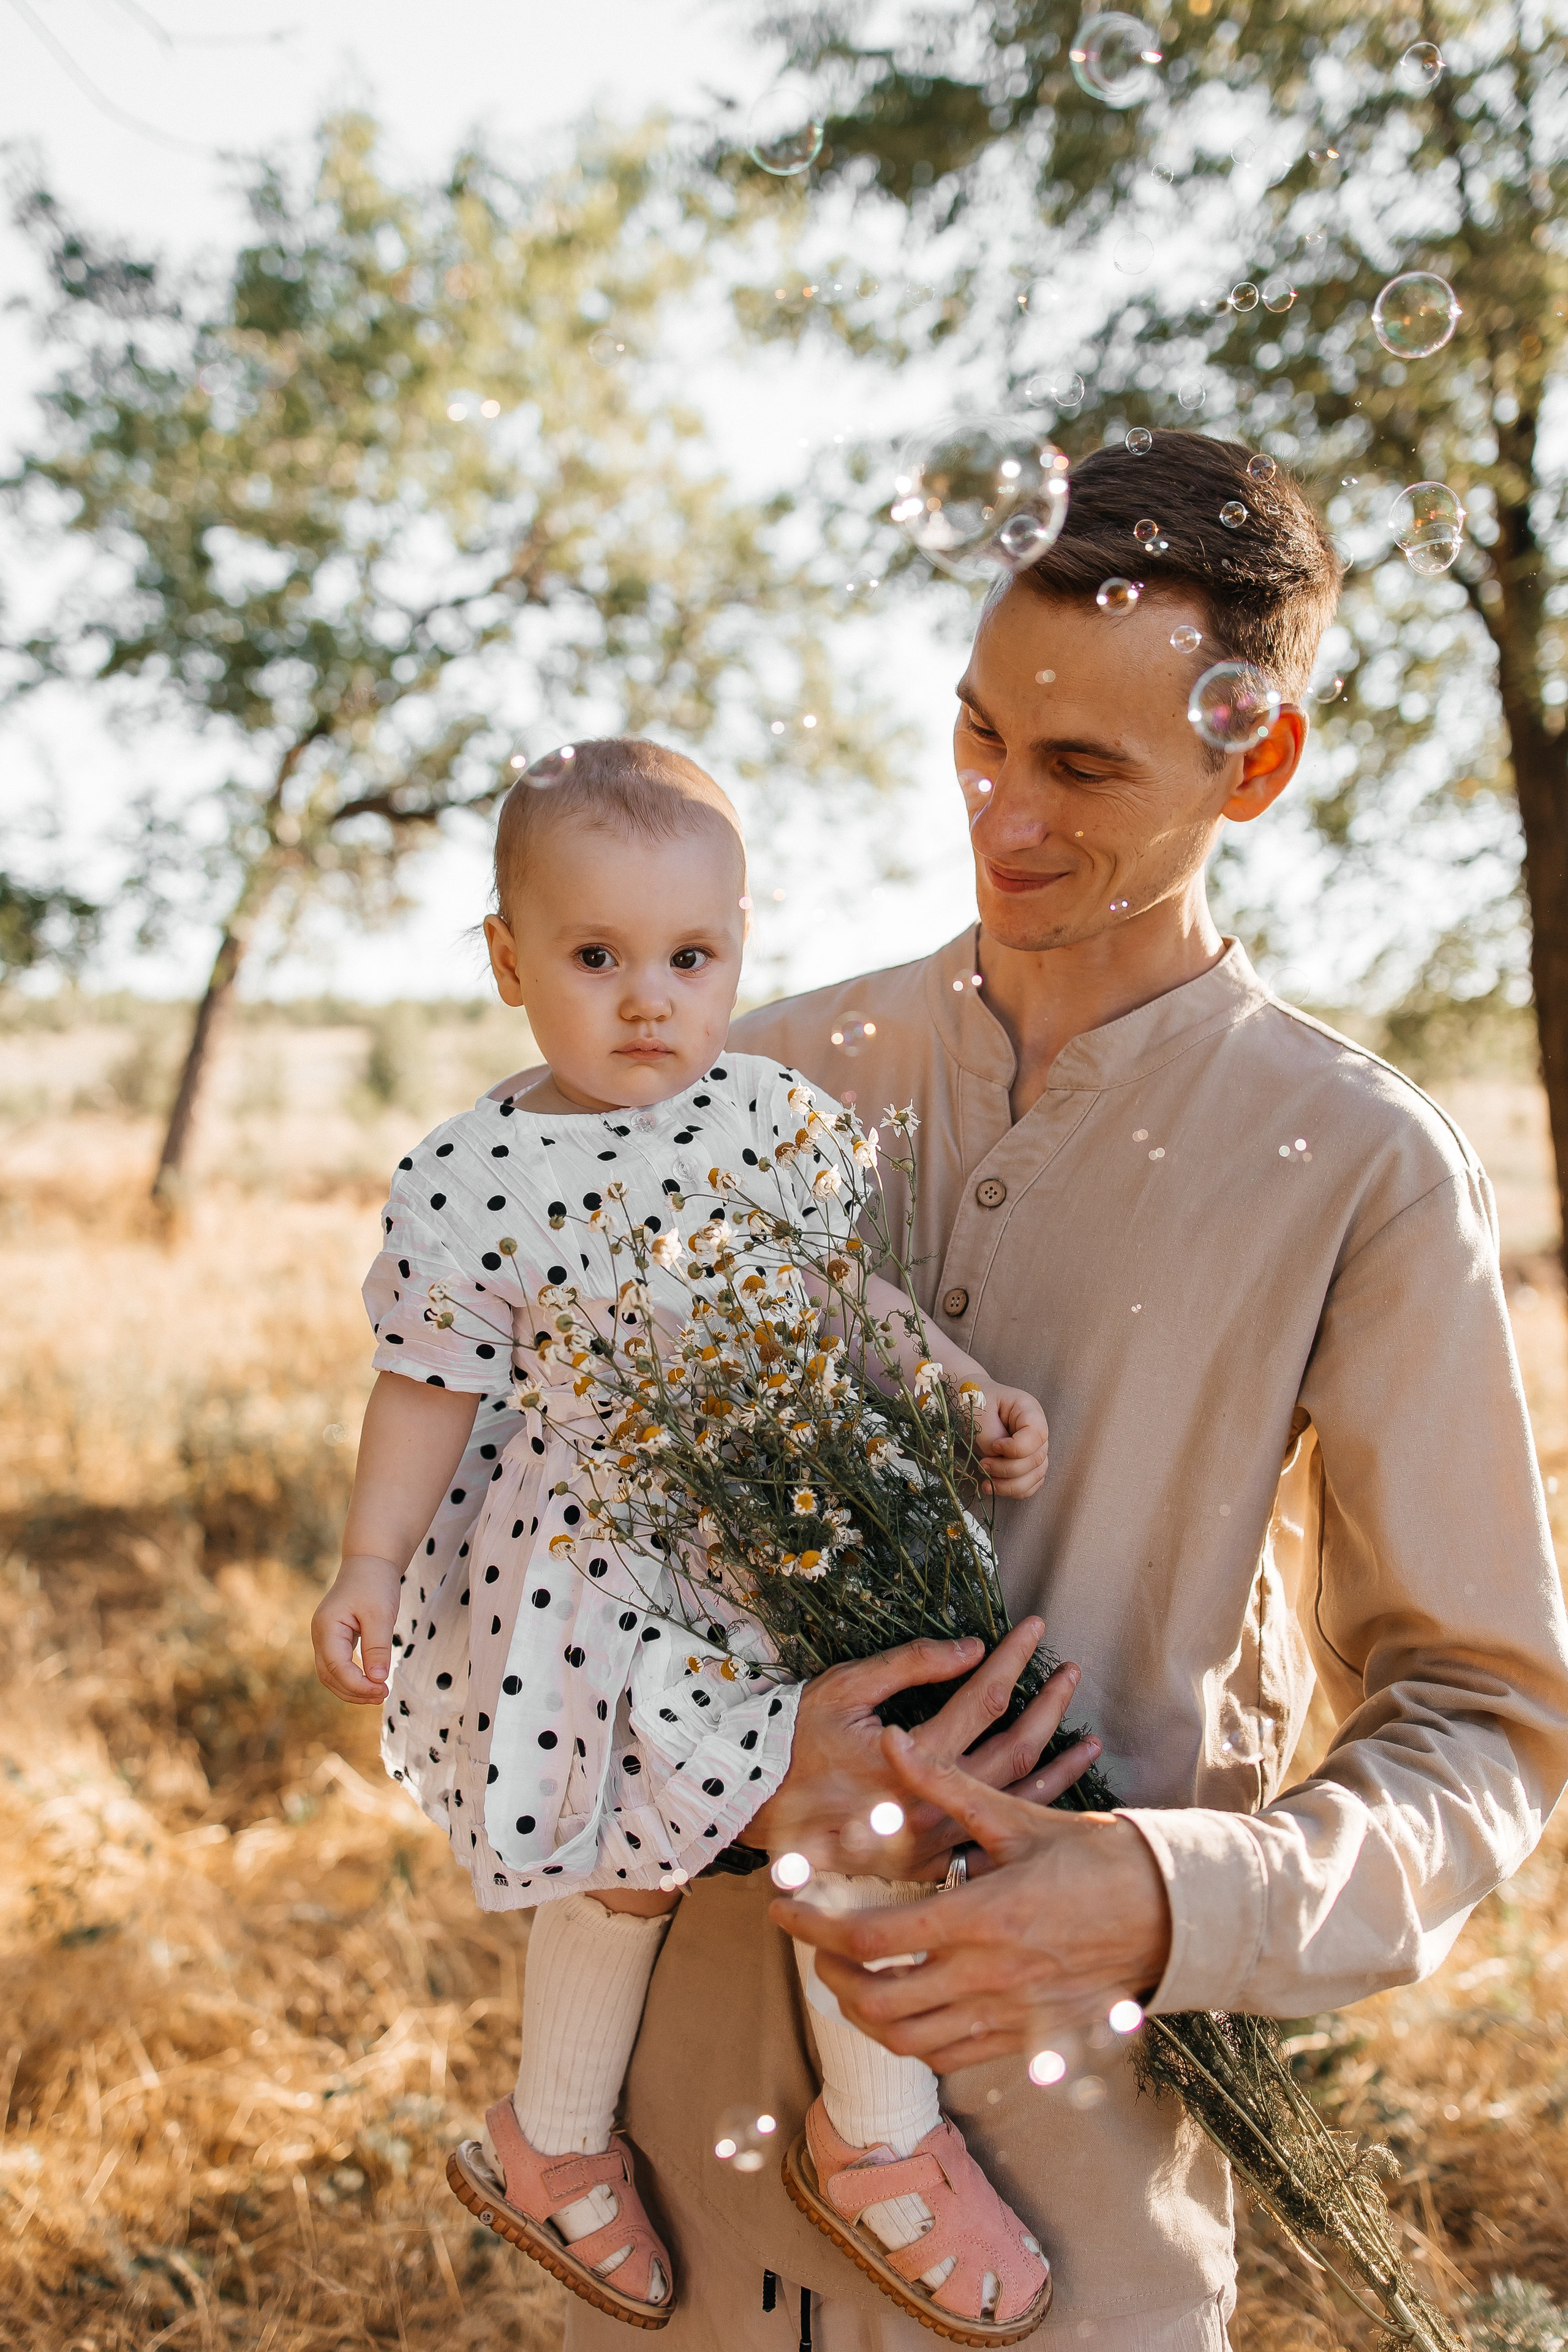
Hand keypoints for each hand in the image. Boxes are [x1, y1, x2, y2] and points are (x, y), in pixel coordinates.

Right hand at [311, 1553, 400, 1703]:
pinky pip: (338, 1665)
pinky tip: (371, 1681)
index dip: (357, 1684)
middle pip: (329, 1676)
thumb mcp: (380, 1614)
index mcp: (327, 1627)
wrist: (370, 1560)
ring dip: (352, 1688)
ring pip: (331, 1674)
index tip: (382, 1690)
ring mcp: (326, 1637)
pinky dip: (352, 1677)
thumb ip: (377, 1647)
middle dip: (354, 1691)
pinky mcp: (335, 1638)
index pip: (336, 1667)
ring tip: (378, 1694)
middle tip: (382, 1696)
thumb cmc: (375, 1583)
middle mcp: (321, 1635)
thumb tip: (377, 1680)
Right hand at [738, 1617, 1100, 1879]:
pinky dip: (1026, 1814)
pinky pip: (991, 1839)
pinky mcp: (929, 1863)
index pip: (983, 1698)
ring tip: (1090, 1742)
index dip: (1013, 1658)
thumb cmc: (797, 1739)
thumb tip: (973, 1646)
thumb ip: (910, 1664)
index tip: (1035, 1627)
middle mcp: (932, 1801)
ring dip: (1058, 1769)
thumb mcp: (846, 1687)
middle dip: (1049, 1706)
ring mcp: (935, 1839)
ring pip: (1014, 1800)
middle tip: (1073, 1673)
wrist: (758, 1806)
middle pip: (1014, 1749)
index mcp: (914, 1756)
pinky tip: (1051, 1798)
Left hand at [771, 1727, 1171, 2070]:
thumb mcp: (1017, 1818)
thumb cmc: (1096, 1857)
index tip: (782, 1907)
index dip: (813, 1926)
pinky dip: (913, 2039)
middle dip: (828, 1974)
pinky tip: (904, 2005)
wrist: (1171, 1913)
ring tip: (848, 1975)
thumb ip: (945, 1784)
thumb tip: (891, 1741)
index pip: (870, 1937)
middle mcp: (987, 1977)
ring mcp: (1007, 2016)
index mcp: (980, 1917)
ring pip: (907, 2040)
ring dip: (864, 2013)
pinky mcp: (1025, 2039)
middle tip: (813, 1942)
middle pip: (876, 2000)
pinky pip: (950, 2057)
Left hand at [972, 1383, 1048, 1498]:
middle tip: (983, 1465)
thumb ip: (991, 1436)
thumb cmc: (973, 1400)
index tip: (994, 1446)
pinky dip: (1014, 1490)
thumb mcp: (979, 1413)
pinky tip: (994, 1487)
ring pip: (1035, 1475)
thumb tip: (998, 1458)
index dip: (1016, 1448)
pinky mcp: (1025, 1463)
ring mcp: (1033, 1448)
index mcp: (1029, 1410)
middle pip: (1036, 1459)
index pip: (1037, 1435)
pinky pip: (1030, 1483)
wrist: (967, 1401)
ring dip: (1011, 1485)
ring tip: (986, 1483)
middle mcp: (1036, 1430)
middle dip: (1008, 1469)